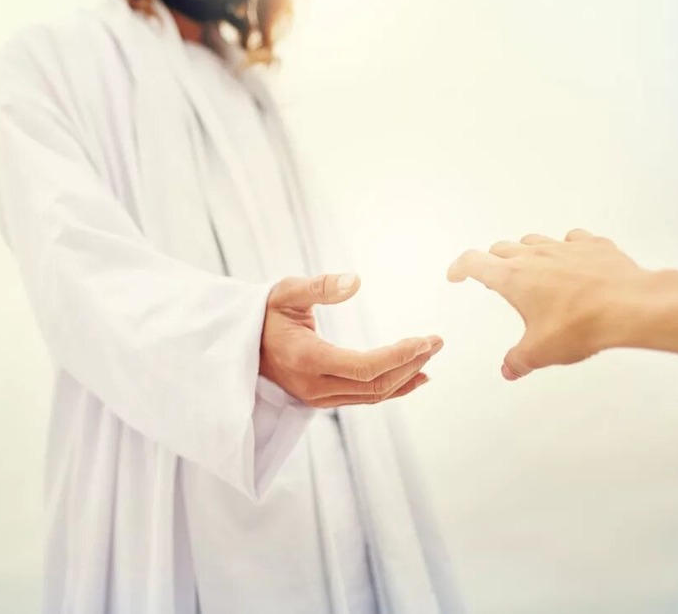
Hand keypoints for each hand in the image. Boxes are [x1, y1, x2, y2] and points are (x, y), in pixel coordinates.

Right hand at [260, 273, 442, 407]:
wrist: (240, 344)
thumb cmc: (265, 313)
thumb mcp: (285, 291)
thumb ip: (320, 286)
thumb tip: (356, 280)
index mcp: (307, 359)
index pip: (364, 367)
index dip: (399, 356)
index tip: (426, 339)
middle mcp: (314, 386)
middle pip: (374, 385)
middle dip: (410, 364)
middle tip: (436, 342)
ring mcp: (317, 397)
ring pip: (372, 395)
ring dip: (405, 377)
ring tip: (430, 355)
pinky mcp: (322, 399)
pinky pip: (364, 398)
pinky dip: (392, 388)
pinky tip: (415, 378)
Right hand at [447, 229, 648, 379]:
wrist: (630, 306)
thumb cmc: (582, 324)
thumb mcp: (540, 352)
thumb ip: (518, 360)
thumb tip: (510, 368)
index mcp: (512, 277)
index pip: (473, 262)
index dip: (459, 267)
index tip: (457, 273)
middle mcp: (534, 255)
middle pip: (501, 249)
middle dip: (493, 262)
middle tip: (494, 276)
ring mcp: (564, 247)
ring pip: (533, 240)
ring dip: (527, 252)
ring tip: (532, 268)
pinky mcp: (592, 246)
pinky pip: (572, 239)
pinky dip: (567, 248)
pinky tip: (574, 262)